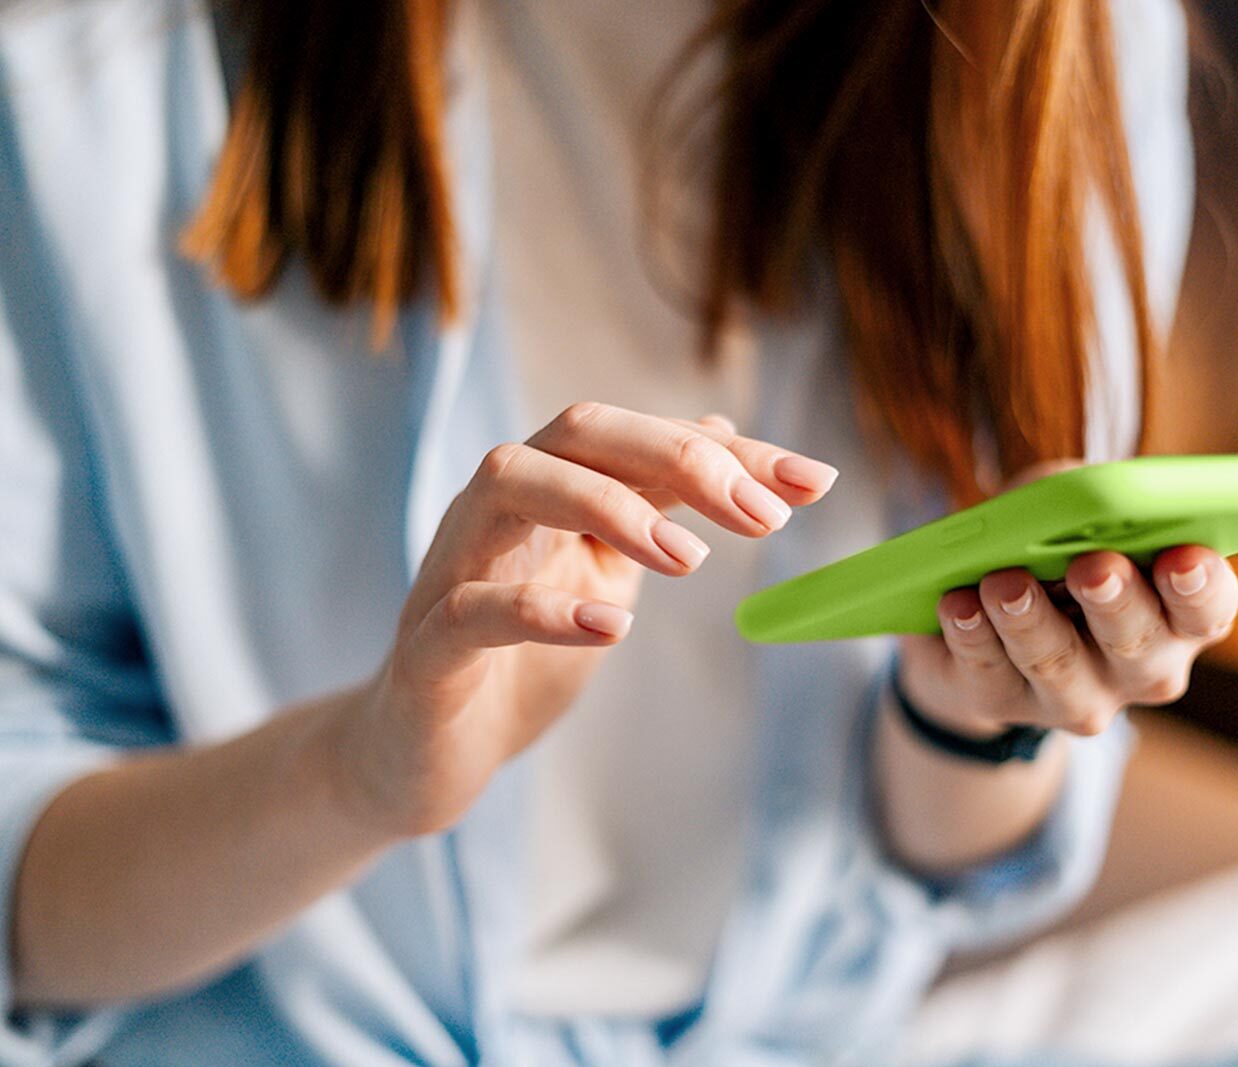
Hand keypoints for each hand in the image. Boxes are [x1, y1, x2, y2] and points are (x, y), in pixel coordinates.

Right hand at [333, 402, 838, 838]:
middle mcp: (498, 508)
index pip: (645, 440)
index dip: (735, 455)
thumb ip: (654, 507)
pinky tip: (611, 630)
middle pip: (579, 429)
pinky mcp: (428, 645)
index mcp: (550, 490)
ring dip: (608, 505)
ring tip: (688, 562)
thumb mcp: (603, 577)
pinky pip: (473, 608)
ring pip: (511, 481)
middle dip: (678, 458)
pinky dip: (542, 611)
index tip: (815, 482)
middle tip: (762, 515)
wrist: (423, 755)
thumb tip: (724, 435)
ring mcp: (455, 567)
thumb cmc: (516, 662)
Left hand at [897, 465, 1237, 741]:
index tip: (1184, 557)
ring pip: (1057, 663)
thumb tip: (1071, 498)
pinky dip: (972, 635)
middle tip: (1093, 567)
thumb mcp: (1067, 509)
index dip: (1200, 586)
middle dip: (1114, 600)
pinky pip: (988, 672)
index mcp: (1178, 614)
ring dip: (1029, 620)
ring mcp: (1076, 695)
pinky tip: (959, 605)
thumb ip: (1081, 497)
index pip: (1208, 608)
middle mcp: (1140, 667)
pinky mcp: (1005, 704)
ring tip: (1004, 583)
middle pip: (1135, 641)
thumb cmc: (1045, 546)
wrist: (976, 615)